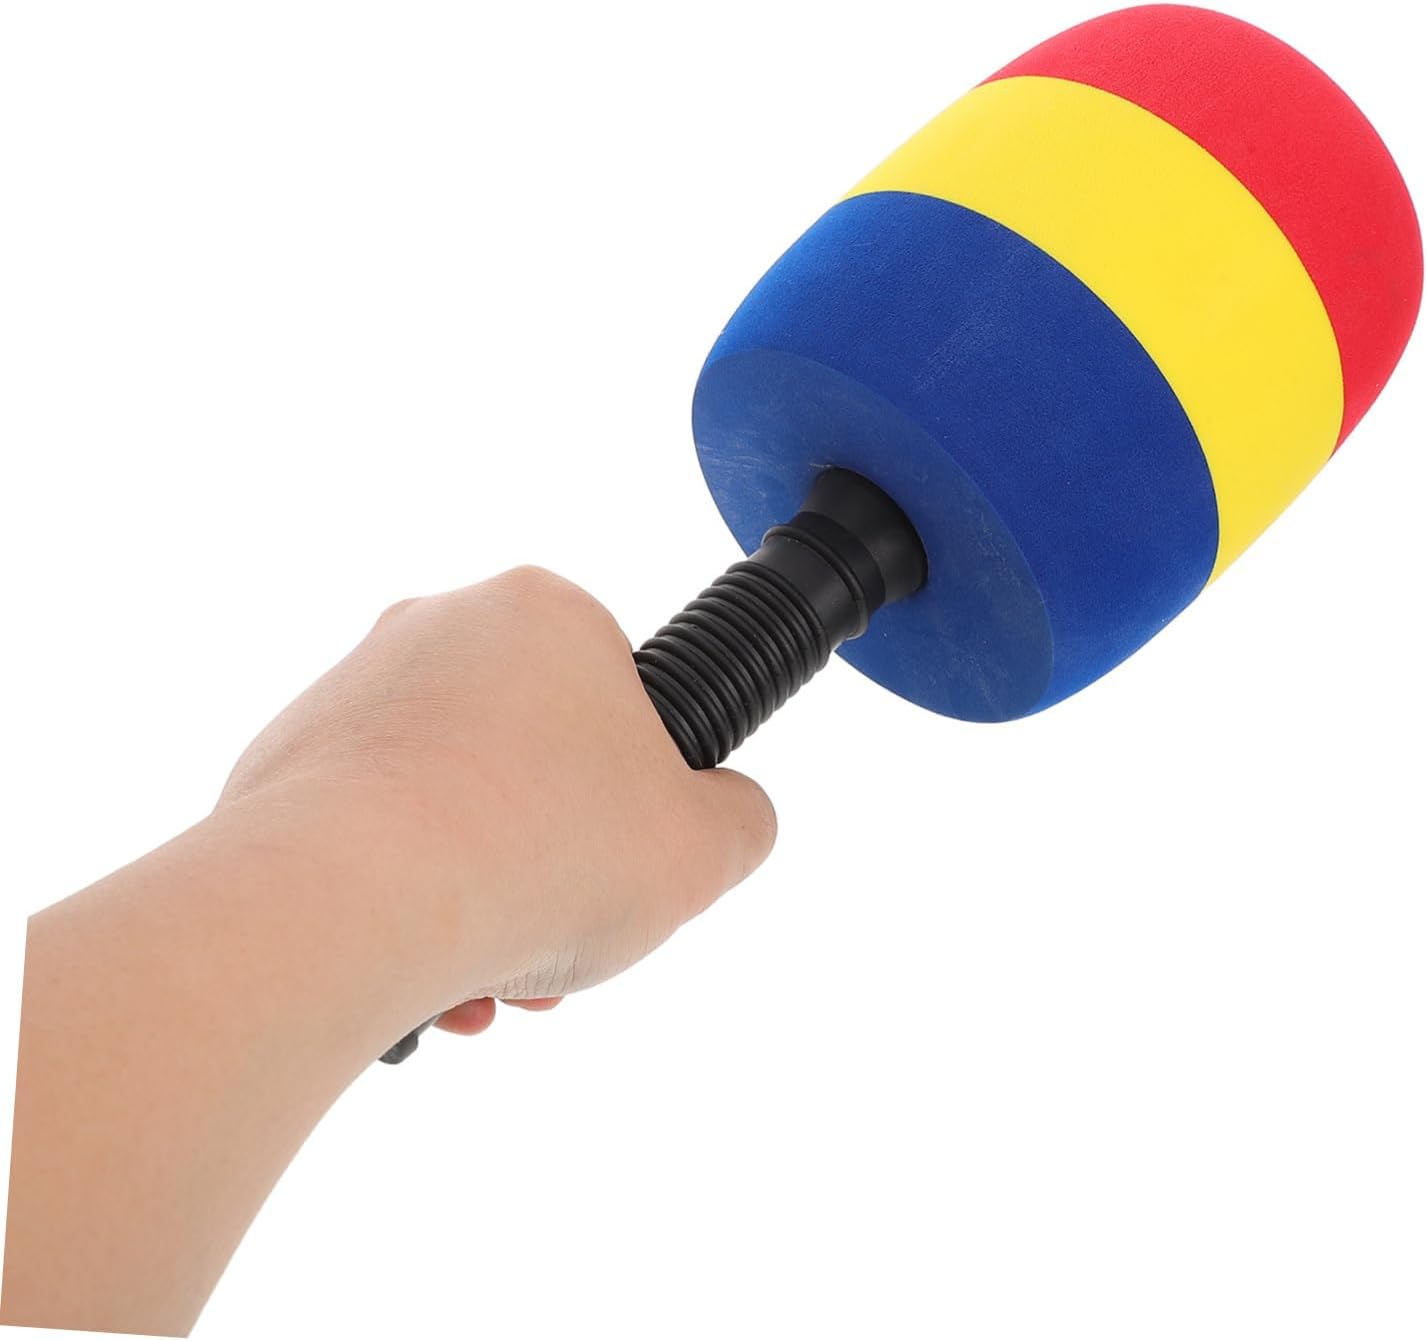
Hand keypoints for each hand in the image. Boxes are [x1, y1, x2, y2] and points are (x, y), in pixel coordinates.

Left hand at [219, 566, 776, 1026]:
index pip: (616, 698)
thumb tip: (729, 816)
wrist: (343, 903)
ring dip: (485, 895)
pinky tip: (423, 975)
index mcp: (545, 617)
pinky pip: (369, 832)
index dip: (635, 793)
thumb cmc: (536, 852)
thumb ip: (740, 821)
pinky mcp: (284, 759)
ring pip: (450, 806)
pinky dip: (404, 899)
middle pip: (530, 760)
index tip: (624, 859)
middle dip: (554, 861)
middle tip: (563, 939)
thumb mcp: (702, 849)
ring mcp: (351, 690)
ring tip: (490, 982)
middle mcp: (439, 629)